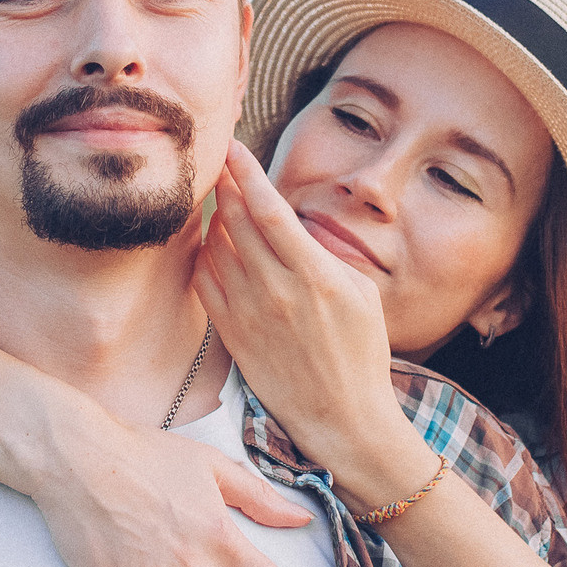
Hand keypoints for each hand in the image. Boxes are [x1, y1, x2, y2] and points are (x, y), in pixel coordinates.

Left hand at [192, 143, 432, 504]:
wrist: (342, 419)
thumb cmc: (360, 354)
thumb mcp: (362, 294)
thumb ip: (327, 254)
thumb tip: (296, 225)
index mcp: (316, 275)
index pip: (271, 211)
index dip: (247, 173)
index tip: (233, 147)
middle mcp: (277, 291)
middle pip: (237, 222)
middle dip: (224, 185)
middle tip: (215, 161)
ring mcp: (250, 314)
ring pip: (216, 249)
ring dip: (213, 219)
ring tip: (217, 200)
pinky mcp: (232, 335)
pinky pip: (205, 284)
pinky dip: (203, 257)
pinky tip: (210, 246)